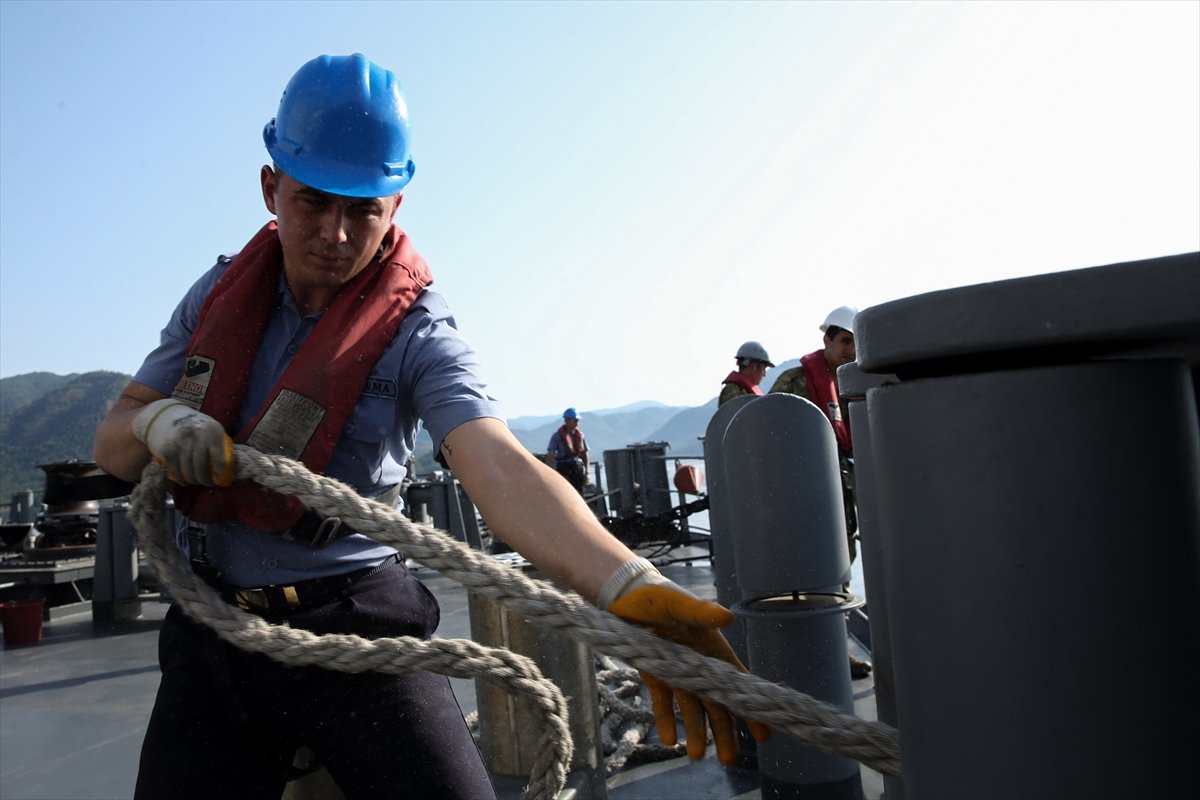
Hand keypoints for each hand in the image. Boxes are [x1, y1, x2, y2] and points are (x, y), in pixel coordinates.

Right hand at [132, 399, 234, 485]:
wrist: (166, 415)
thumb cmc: (196, 426)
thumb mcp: (211, 429)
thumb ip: (219, 445)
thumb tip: (227, 469)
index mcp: (212, 429)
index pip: (218, 456)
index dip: (219, 472)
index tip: (220, 480)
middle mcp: (196, 434)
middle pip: (201, 466)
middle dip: (204, 479)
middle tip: (207, 483)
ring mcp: (180, 441)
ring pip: (188, 470)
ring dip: (192, 480)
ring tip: (196, 481)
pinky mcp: (167, 449)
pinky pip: (175, 470)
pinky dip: (180, 478)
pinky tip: (184, 480)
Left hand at [601, 559, 769, 764]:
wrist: (624, 595)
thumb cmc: (655, 596)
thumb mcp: (676, 602)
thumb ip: (699, 612)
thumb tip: (727, 616)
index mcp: (711, 649)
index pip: (736, 682)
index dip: (749, 707)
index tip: (763, 733)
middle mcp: (698, 664)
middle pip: (716, 704)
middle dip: (724, 731)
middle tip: (728, 760)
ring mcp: (676, 672)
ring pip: (692, 708)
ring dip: (696, 732)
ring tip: (697, 756)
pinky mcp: (655, 675)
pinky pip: (663, 703)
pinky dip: (666, 720)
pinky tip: (669, 740)